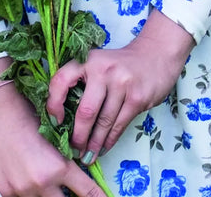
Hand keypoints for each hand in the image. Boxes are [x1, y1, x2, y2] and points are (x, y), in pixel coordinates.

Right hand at [0, 82, 105, 196]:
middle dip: (71, 196)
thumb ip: (65, 160)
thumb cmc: (29, 115)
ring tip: (48, 178)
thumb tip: (77, 170)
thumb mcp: (55, 137)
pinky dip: (30, 192)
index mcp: (59, 167)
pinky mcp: (6, 192)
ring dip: (50, 193)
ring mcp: (22, 191)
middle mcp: (42, 183)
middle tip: (73, 189)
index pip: (87, 192)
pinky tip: (29, 178)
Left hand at [46, 9, 194, 161]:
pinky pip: (119, 125)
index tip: (55, 122)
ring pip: (103, 122)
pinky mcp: (137, 97)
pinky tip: (103, 148)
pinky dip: (109, 141)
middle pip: (86, 111)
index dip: (53, 103)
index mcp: (88, 60)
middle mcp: (104, 69)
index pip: (61, 80)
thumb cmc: (120, 64)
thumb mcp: (98, 63)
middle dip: (78, 136)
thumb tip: (63, 119)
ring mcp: (122, 83)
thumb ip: (82, 83)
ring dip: (94, 144)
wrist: (156, 55)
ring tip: (87, 156)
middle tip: (73, 150)